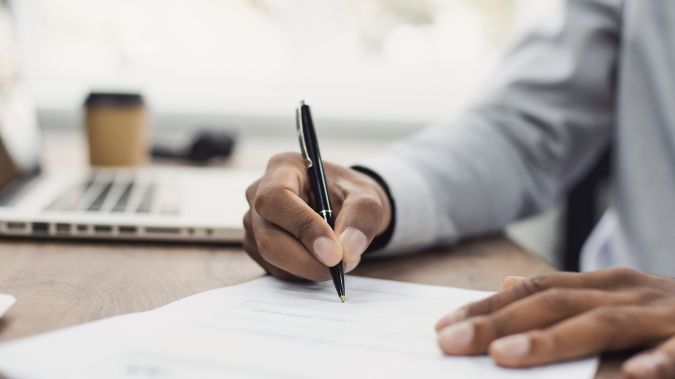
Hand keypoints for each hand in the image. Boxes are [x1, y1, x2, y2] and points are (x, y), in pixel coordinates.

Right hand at [243, 152, 391, 280]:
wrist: (343, 207)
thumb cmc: (350, 196)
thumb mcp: (368, 199)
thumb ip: (361, 219)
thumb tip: (347, 250)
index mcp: (283, 168)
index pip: (277, 198)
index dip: (304, 227)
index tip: (334, 253)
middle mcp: (258, 193)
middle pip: (268, 237)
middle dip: (307, 260)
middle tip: (341, 266)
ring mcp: (253, 221)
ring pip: (272, 258)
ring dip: (308, 267)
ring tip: (337, 257)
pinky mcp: (255, 245)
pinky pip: (275, 269)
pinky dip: (302, 272)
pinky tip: (319, 259)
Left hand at [434, 268, 674, 378]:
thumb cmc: (670, 319)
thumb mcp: (615, 302)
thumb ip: (565, 297)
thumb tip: (507, 285)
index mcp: (606, 285)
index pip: (534, 291)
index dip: (487, 307)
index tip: (443, 327)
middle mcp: (630, 292)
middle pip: (555, 303)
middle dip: (499, 321)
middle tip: (451, 342)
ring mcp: (667, 314)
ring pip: (603, 324)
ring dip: (553, 340)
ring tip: (505, 357)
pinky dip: (657, 361)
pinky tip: (630, 376)